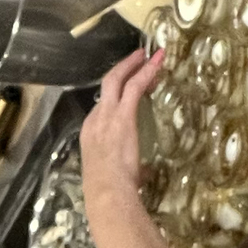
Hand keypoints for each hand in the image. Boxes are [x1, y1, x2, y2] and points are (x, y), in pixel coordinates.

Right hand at [78, 47, 166, 204]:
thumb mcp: (113, 172)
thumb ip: (127, 166)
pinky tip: (156, 63)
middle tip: (138, 56)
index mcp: (91, 132)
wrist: (107, 192)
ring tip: (151, 55)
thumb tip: (141, 173)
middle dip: (123, 68)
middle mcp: (95, 119)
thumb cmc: (110, 189)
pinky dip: (146, 72)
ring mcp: (107, 116)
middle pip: (107, 84)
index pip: (104, 104)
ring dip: (136, 65)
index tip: (134, 86)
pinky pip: (134, 87)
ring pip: (120, 81)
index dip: (120, 92)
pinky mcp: (122, 116)